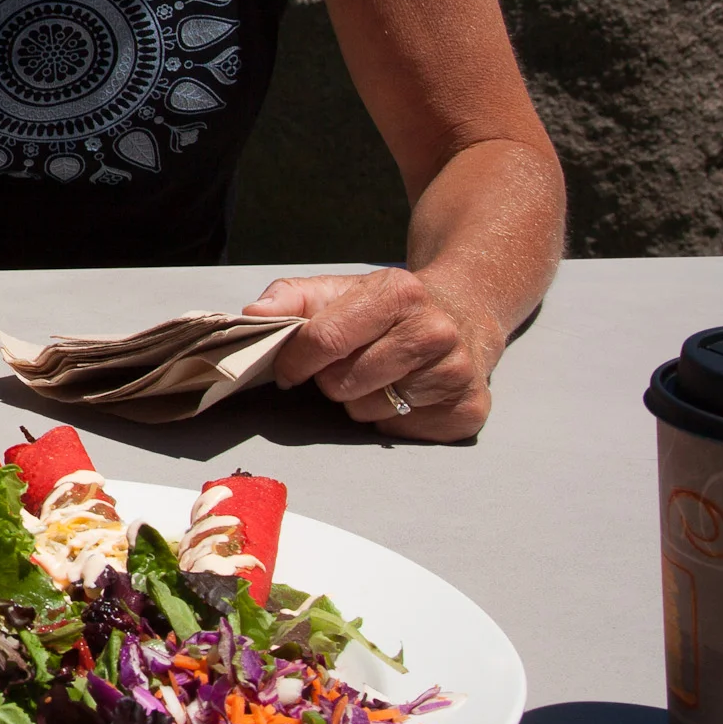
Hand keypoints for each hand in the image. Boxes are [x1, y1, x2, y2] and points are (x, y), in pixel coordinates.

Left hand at [245, 269, 502, 439]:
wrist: (462, 312)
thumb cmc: (387, 308)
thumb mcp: (339, 291)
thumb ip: (291, 298)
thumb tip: (254, 314)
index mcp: (399, 293)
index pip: (324, 339)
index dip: (295, 360)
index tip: (289, 367)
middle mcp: (435, 331)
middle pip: (342, 383)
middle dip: (333, 379)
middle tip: (351, 363)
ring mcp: (457, 372)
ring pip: (370, 411)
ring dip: (362, 400)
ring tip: (382, 375)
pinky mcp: (468, 410)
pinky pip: (400, 431)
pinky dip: (393, 419)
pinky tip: (407, 392)